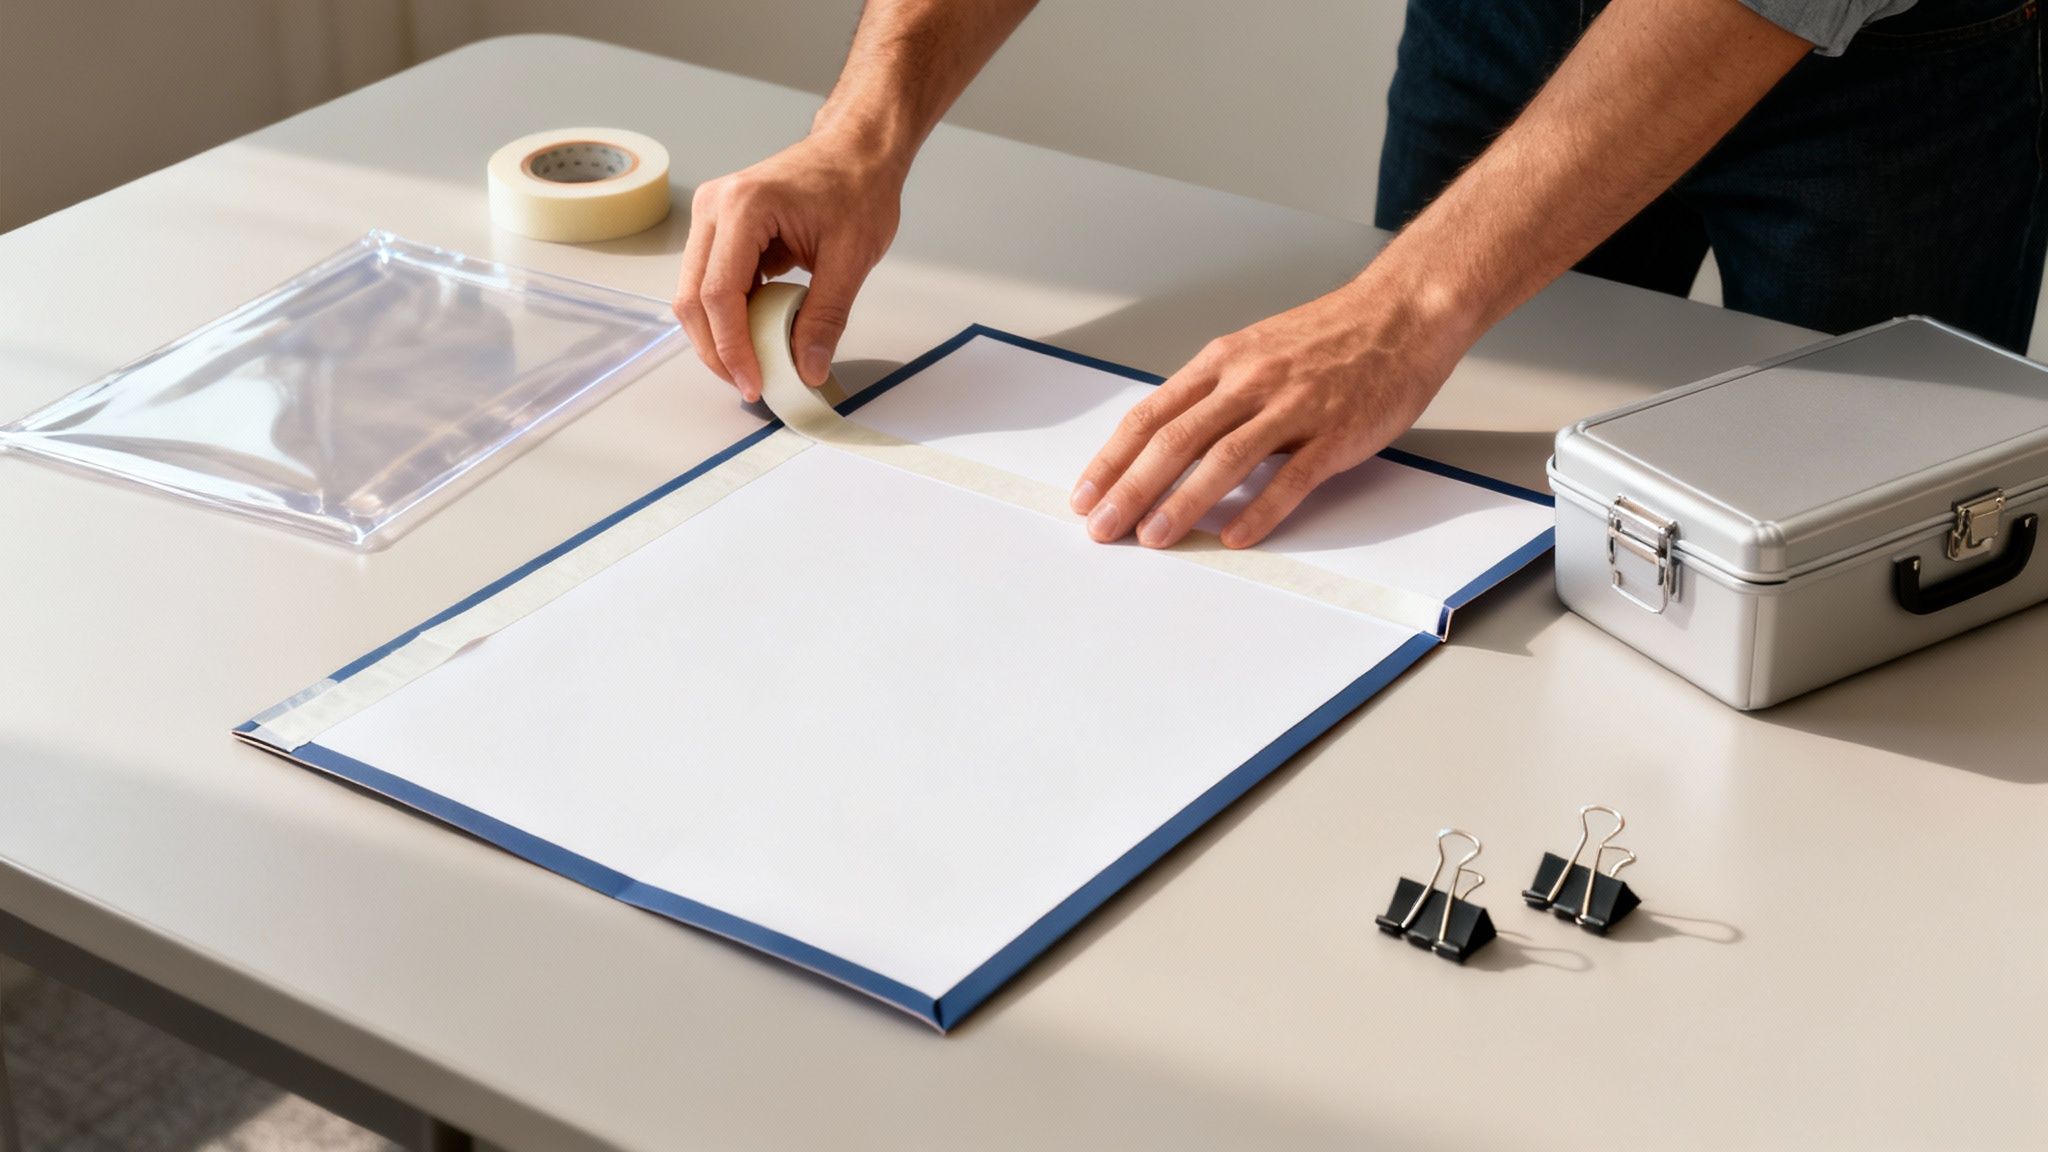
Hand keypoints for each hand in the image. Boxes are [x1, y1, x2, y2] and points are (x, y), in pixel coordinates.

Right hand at [673, 132, 905, 400]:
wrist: (856, 151)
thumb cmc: (857, 187)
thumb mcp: (851, 257)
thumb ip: (826, 316)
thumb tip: (806, 367)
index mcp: (743, 207)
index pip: (720, 294)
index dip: (732, 347)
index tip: (753, 382)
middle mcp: (714, 207)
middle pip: (692, 298)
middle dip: (716, 349)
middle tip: (748, 384)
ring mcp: (711, 215)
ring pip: (693, 293)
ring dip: (717, 335)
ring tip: (751, 366)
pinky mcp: (719, 228)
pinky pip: (710, 282)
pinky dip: (727, 316)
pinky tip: (754, 336)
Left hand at [1068, 282, 1465, 548]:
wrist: (1402, 312)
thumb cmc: (1330, 335)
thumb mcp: (1256, 350)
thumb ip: (1214, 394)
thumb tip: (1168, 442)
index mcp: (1222, 363)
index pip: (1150, 416)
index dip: (1112, 459)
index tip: (1085, 495)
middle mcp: (1248, 383)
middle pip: (1174, 441)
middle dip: (1130, 490)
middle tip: (1102, 529)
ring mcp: (1292, 408)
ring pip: (1223, 460)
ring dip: (1182, 503)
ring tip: (1152, 538)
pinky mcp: (1335, 433)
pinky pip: (1290, 478)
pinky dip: (1258, 510)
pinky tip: (1233, 536)